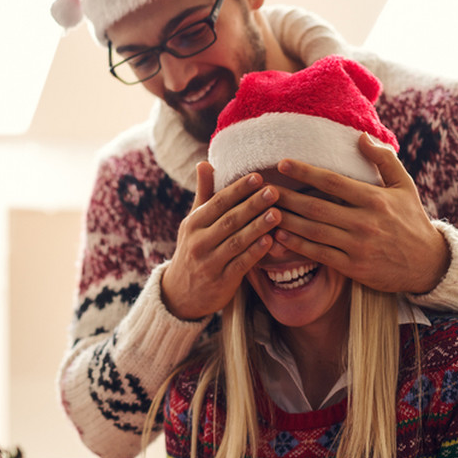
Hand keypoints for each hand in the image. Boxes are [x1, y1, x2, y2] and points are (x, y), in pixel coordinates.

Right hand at [160, 162, 279, 319]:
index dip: (238, 189)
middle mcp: (198, 242)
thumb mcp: (193, 223)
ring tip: (278, 214)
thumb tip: (204, 163)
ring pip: (236, 242)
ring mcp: (209, 263)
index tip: (258, 176)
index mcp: (193, 224)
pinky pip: (240, 265)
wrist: (179, 294)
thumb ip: (203, 194)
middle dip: (252, 205)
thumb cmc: (193, 250)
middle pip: (229, 220)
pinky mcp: (220, 282)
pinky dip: (255, 253)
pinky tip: (270, 241)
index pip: (218, 202)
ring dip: (257, 227)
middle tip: (274, 191)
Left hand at [270, 134, 448, 294]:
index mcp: (375, 199)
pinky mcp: (353, 267)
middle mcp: (364, 222)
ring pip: (313, 232)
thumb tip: (360, 137)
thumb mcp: (404, 185)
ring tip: (263, 210)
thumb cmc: (411, 220)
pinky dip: (297, 246)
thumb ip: (383, 159)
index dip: (305, 172)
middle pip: (316, 207)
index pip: (333, 181)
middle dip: (286, 197)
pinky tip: (278, 237)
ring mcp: (357, 246)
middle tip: (262, 188)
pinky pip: (319, 255)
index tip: (282, 163)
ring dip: (286, 221)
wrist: (428, 264)